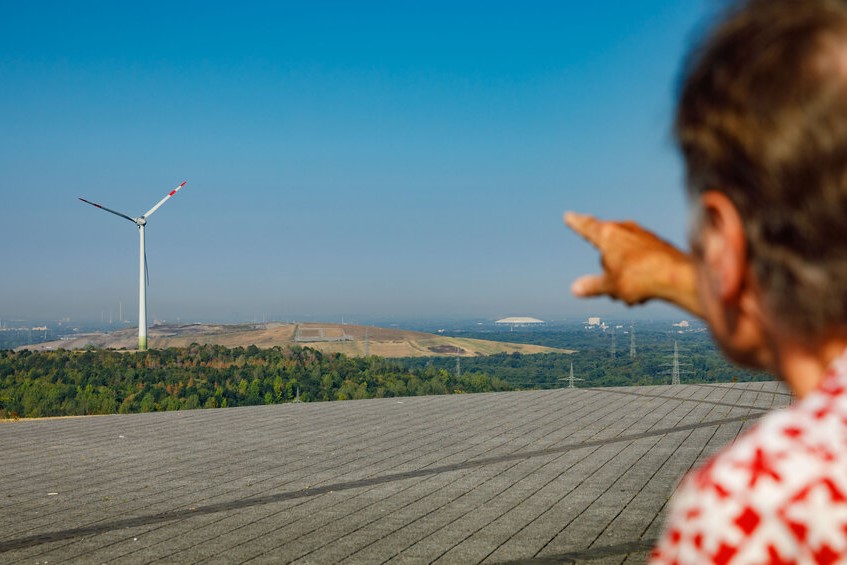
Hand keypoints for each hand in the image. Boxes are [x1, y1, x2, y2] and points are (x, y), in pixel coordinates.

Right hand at [564, 211, 702, 316]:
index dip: (576, 223)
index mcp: (608, 235)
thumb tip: (575, 288)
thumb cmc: (639, 278)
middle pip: (607, 242)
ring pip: (625, 252)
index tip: (569, 216)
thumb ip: (592, 286)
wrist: (677, 277)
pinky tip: (645, 290)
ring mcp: (644, 235)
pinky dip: (638, 272)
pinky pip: (641, 258)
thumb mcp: (610, 286)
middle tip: (609, 275)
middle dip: (604, 256)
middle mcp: (625, 230)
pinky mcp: (659, 245)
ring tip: (629, 294)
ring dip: (623, 270)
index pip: (586, 227)